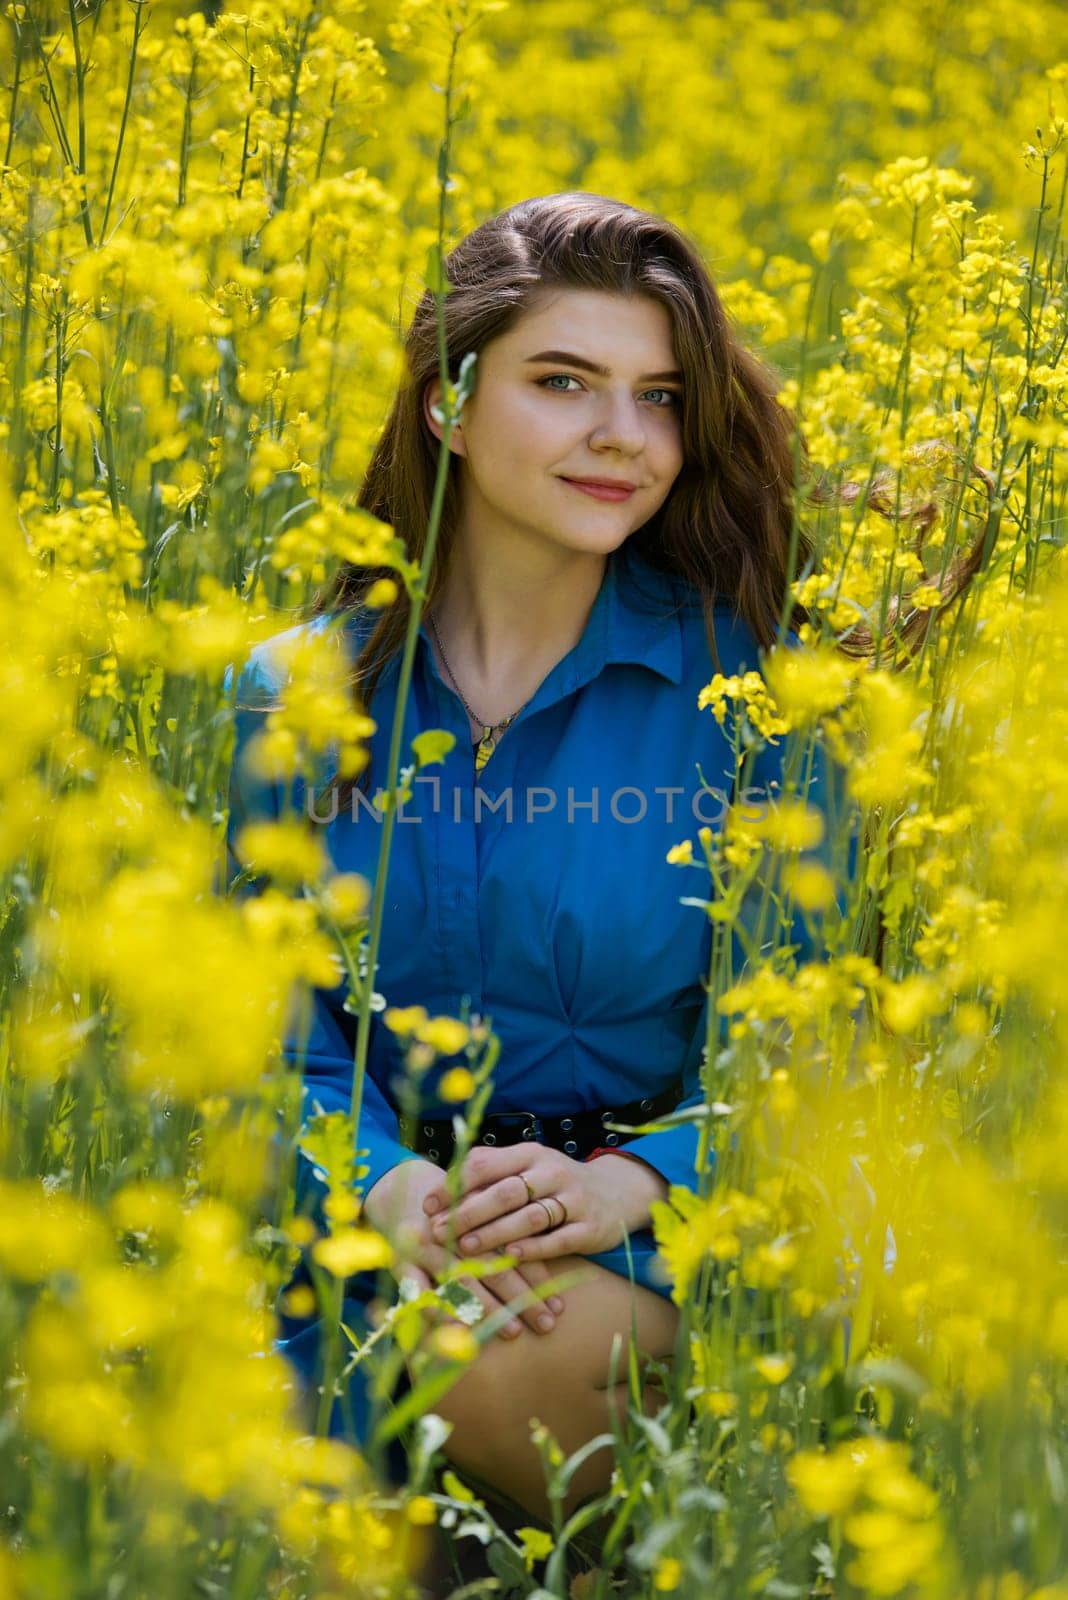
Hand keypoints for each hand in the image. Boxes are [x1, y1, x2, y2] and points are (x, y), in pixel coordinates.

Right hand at [363, 1158, 565, 1340]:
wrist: (398, 1192)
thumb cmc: (451, 1210)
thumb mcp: (480, 1214)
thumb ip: (509, 1239)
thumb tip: (550, 1279)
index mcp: (476, 1215)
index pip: (511, 1248)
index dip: (536, 1277)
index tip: (559, 1305)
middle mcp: (452, 1230)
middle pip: (491, 1266)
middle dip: (521, 1298)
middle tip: (546, 1324)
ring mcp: (424, 1246)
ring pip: (460, 1278)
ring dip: (488, 1307)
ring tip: (515, 1331)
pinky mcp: (400, 1263)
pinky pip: (417, 1290)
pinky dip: (436, 1308)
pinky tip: (458, 1327)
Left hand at [422, 1144, 668, 1261]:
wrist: (618, 1192)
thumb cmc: (556, 1183)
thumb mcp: (528, 1168)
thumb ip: (492, 1175)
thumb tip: (441, 1189)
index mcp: (529, 1154)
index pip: (484, 1163)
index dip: (453, 1184)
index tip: (427, 1205)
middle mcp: (551, 1172)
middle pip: (504, 1191)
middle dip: (468, 1212)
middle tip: (439, 1231)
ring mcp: (573, 1200)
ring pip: (529, 1216)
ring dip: (494, 1233)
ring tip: (465, 1247)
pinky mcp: (589, 1228)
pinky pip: (557, 1240)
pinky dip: (532, 1249)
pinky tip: (509, 1258)